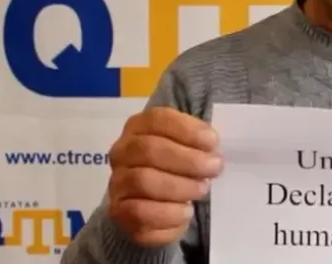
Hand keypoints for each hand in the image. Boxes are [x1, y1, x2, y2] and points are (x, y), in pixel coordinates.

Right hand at [107, 106, 222, 246]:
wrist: (158, 202)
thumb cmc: (178, 165)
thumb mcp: (190, 146)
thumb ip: (199, 142)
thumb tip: (212, 150)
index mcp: (139, 126)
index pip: (157, 119)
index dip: (187, 129)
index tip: (213, 142)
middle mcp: (122, 151)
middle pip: (149, 149)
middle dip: (188, 160)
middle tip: (214, 168)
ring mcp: (118, 182)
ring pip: (143, 181)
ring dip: (180, 186)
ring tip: (202, 189)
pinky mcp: (120, 212)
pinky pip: (141, 213)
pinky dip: (169, 213)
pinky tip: (186, 211)